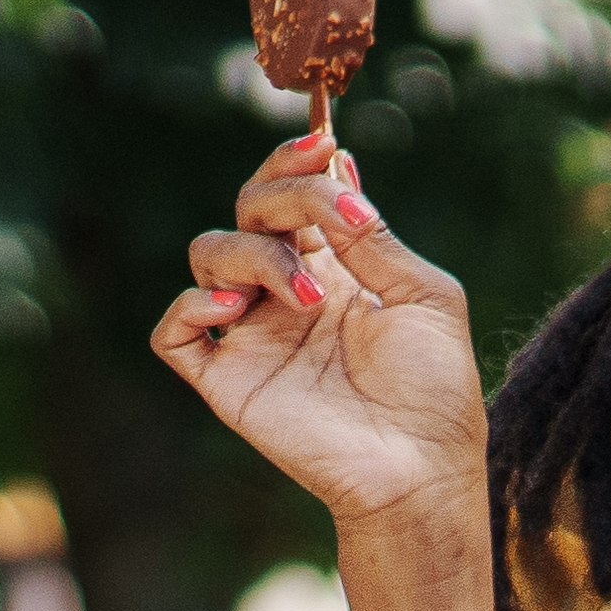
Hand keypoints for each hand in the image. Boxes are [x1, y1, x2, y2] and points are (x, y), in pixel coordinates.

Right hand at [152, 134, 488, 544]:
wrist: (418, 466)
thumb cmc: (434, 386)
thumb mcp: (421, 292)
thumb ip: (371, 238)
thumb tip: (338, 169)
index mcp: (334, 265)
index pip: (293, 195)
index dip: (296, 162)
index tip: (323, 144)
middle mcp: (285, 291)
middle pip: (249, 210)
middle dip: (284, 196)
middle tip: (332, 218)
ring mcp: (253, 333)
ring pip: (210, 256)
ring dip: (259, 257)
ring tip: (312, 299)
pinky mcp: (226, 379)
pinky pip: (175, 332)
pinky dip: (191, 308)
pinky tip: (236, 312)